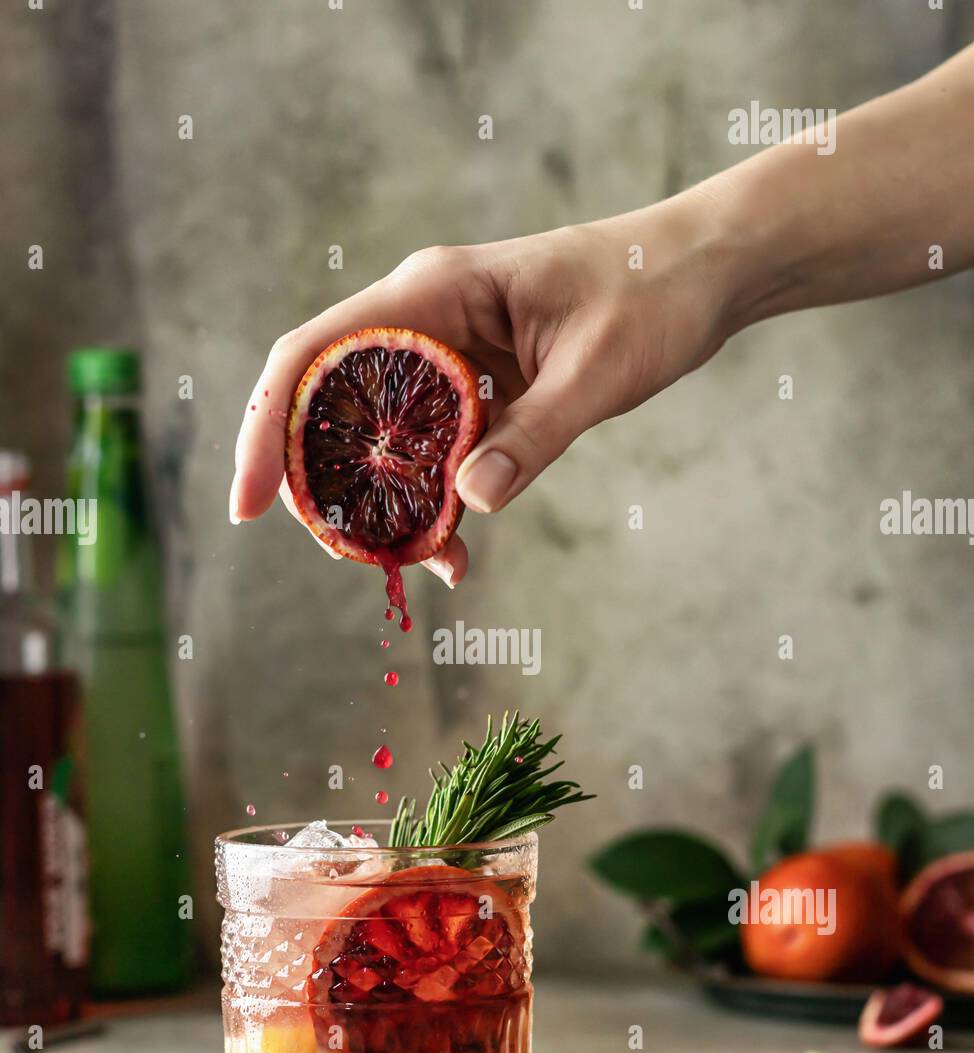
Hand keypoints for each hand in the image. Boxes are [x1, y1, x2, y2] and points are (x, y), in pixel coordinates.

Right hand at [231, 189, 735, 584]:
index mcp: (433, 292)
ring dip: (384, 504)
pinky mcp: (474, 387)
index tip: (248, 504)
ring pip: (378, 437)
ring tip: (419, 561)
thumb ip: (531, 439)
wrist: (704, 272)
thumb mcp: (597, 373)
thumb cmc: (654, 295)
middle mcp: (424, 320)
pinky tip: (454, 545)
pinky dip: (430, 499)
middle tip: (351, 555)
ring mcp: (446, 355)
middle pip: (328, 404)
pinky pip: (428, 449)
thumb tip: (465, 505)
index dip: (267, 428)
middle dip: (323, 486)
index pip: (314, 356)